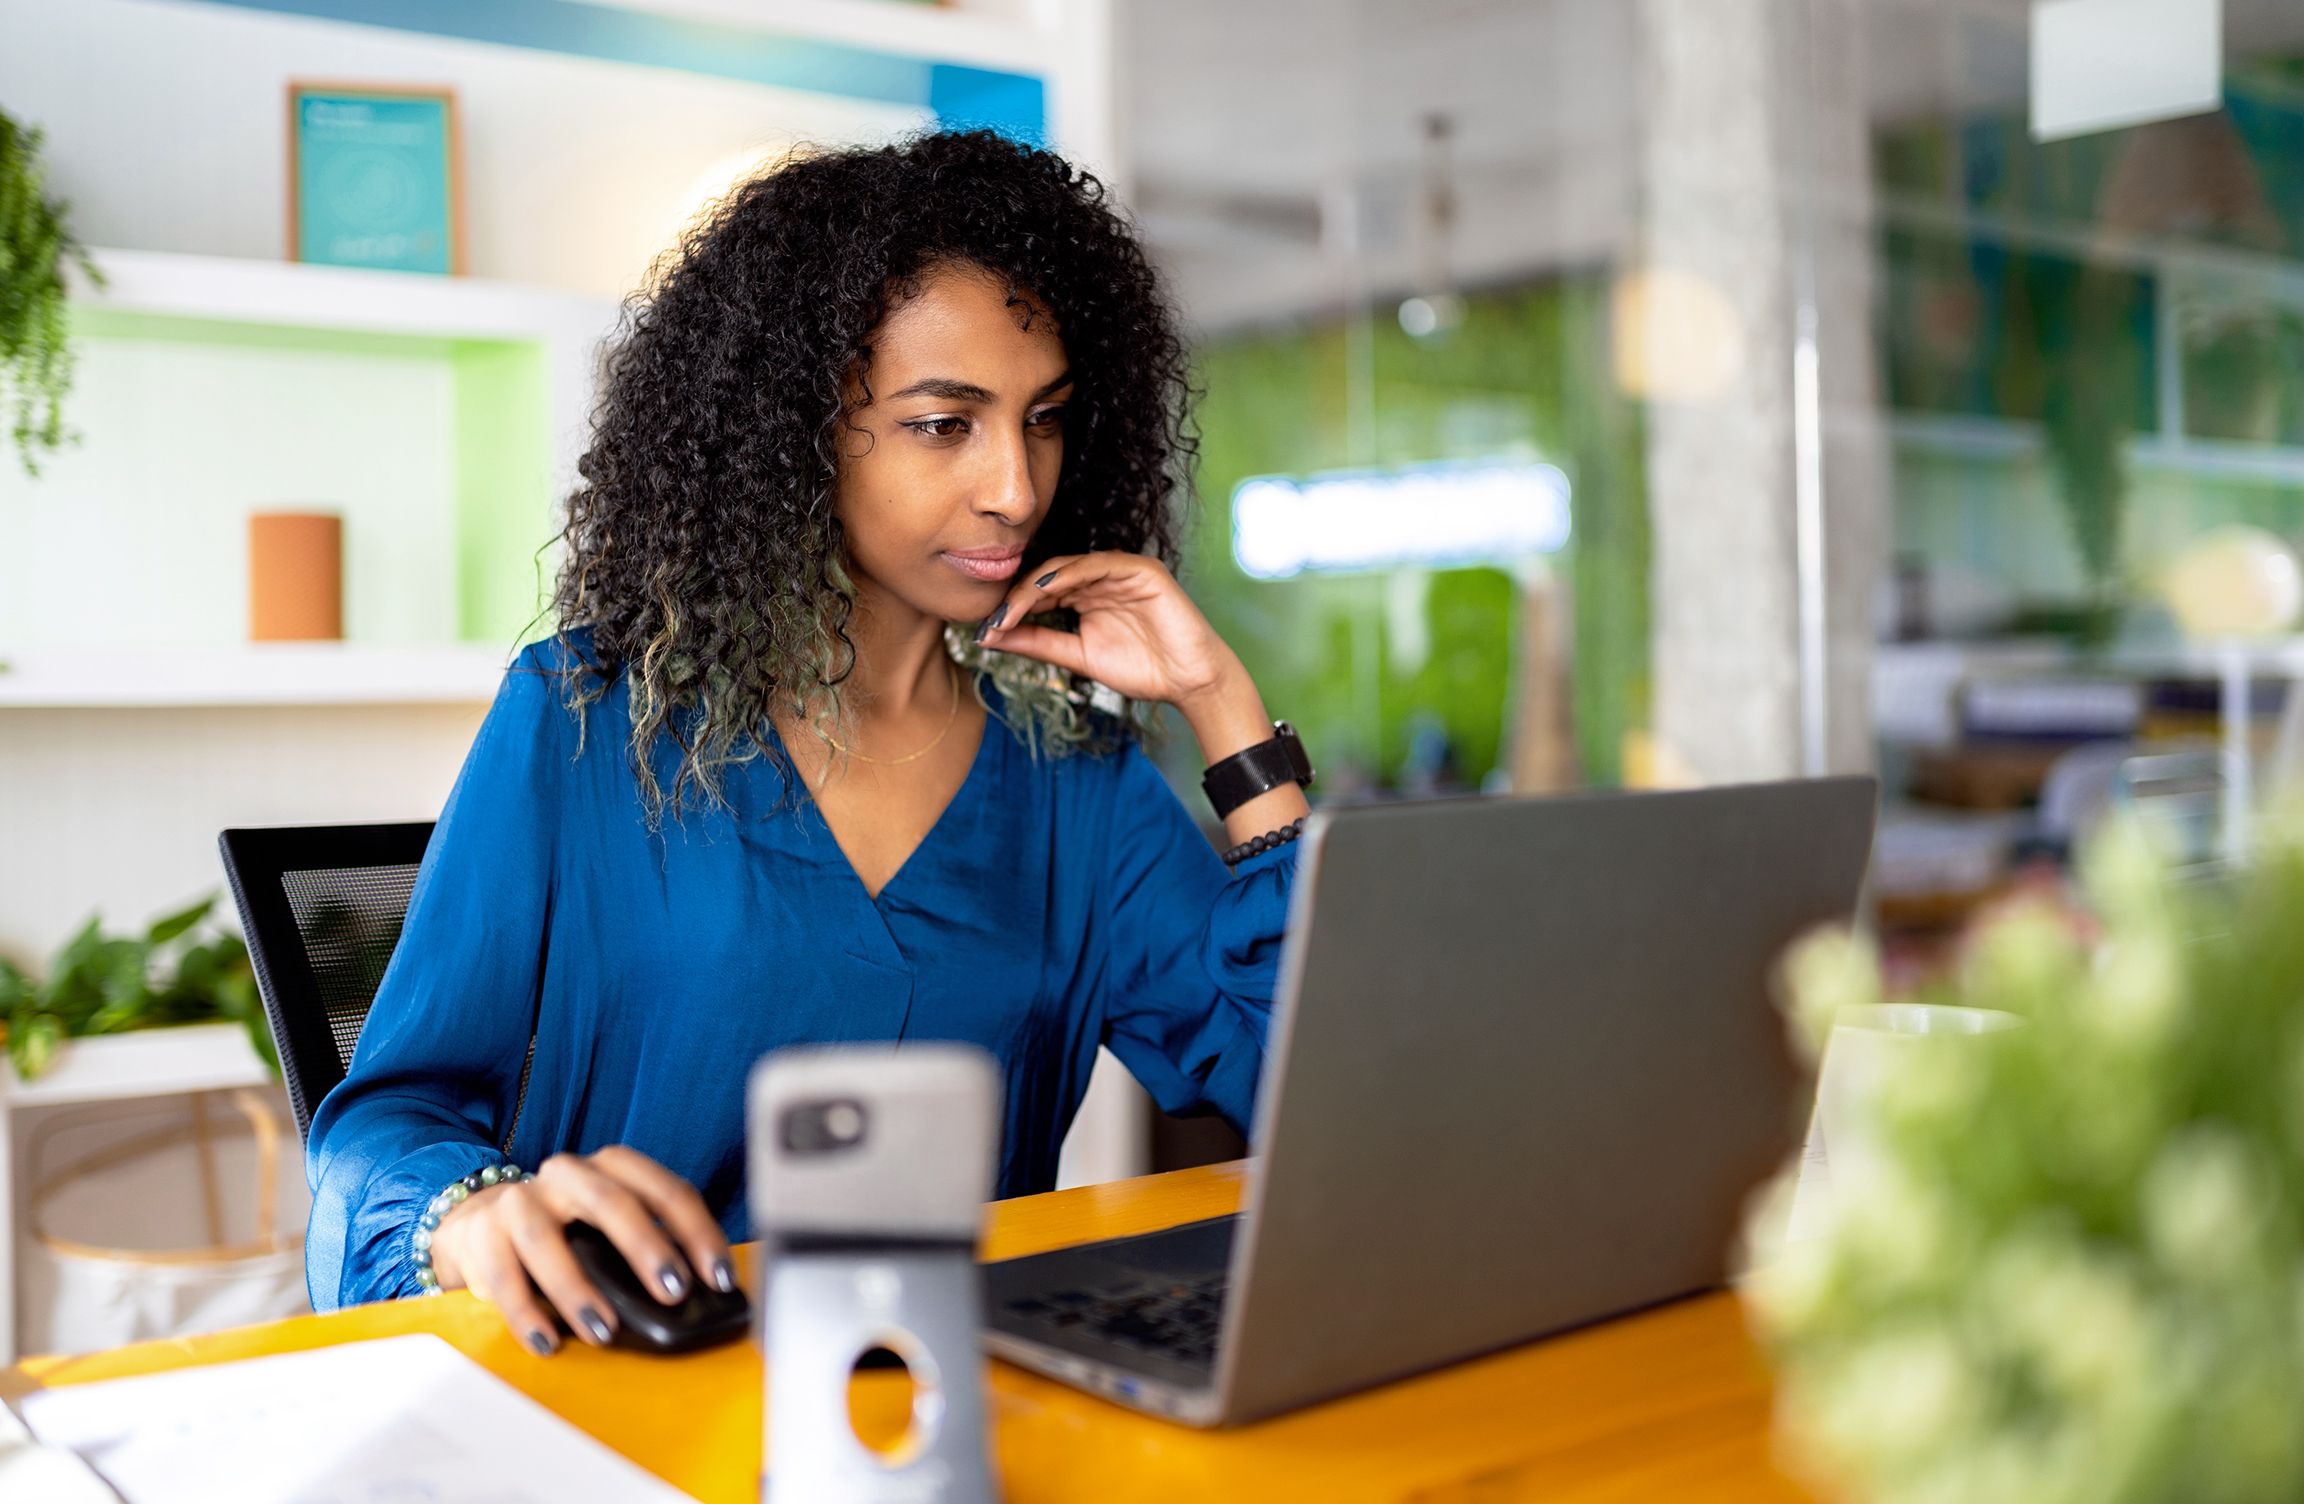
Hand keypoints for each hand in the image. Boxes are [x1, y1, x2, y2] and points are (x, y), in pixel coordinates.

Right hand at [426, 1146, 733, 1355]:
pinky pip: (501, 1275)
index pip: (666, 1190)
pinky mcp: (482, 1234)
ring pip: (546, 1239)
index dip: (698, 1232)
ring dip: (578, 1289)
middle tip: (673, 1293)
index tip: (719, 1277)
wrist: (479, 1222)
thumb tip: (701, 1295)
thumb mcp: (609, 1227)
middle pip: (610, 1201)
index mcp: (612, 1169)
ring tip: (605, 1332)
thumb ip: (648, 1249)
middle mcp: (567, 1175)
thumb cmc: (565, 1230)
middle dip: (646, 1247)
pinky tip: (547, 1341)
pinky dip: (525, 1312)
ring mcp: (520, 1201)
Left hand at [977, 551, 1239, 710]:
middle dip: (1017, 597)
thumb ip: (1039, 643)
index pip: (1040, 593)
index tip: (985, 631)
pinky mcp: (1141, 569)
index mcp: (1086, 596)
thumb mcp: (1079, 657)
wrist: (1189, 682)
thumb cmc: (1142, 670)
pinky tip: (1044, 592)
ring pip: (1068, 568)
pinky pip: (1098, 564)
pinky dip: (1068, 575)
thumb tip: (991, 638)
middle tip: (993, 620)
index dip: (1012, 608)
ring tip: (1011, 609)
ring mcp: (1121, 570)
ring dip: (1036, 587)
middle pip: (1048, 577)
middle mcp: (1101, 578)